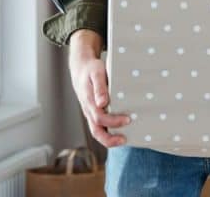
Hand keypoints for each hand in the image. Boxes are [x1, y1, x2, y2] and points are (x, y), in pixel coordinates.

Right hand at [69, 30, 129, 146]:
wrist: (81, 68)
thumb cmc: (91, 70)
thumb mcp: (96, 74)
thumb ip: (99, 88)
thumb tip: (102, 103)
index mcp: (89, 101)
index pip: (100, 118)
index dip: (113, 121)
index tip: (128, 119)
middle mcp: (89, 110)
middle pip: (96, 131)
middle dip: (110, 139)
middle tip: (124, 140)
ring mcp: (90, 113)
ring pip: (97, 132)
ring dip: (110, 139)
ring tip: (125, 139)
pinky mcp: (94, 113)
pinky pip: (100, 127)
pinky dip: (109, 133)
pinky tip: (122, 132)